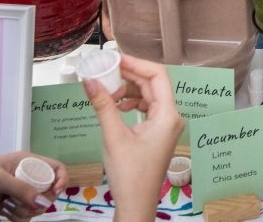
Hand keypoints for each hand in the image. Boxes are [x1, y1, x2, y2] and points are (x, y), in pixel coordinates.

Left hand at [0, 152, 66, 220]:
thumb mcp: (0, 178)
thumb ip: (21, 189)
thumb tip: (43, 203)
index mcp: (29, 162)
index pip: (56, 168)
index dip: (61, 179)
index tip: (54, 192)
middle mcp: (28, 176)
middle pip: (49, 192)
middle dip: (39, 201)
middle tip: (25, 204)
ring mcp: (22, 192)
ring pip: (38, 207)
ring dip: (25, 211)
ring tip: (9, 207)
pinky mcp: (14, 206)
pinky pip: (26, 216)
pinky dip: (18, 218)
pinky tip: (5, 212)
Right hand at [84, 54, 184, 219]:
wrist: (136, 203)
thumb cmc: (130, 176)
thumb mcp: (113, 136)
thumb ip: (103, 105)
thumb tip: (91, 81)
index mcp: (168, 115)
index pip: (157, 75)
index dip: (137, 63)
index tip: (116, 59)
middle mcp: (171, 117)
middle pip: (152, 84)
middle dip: (129, 76)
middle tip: (106, 71)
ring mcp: (165, 125)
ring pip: (148, 95)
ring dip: (128, 90)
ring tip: (106, 93)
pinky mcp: (158, 132)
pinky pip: (146, 107)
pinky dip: (130, 103)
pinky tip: (115, 106)